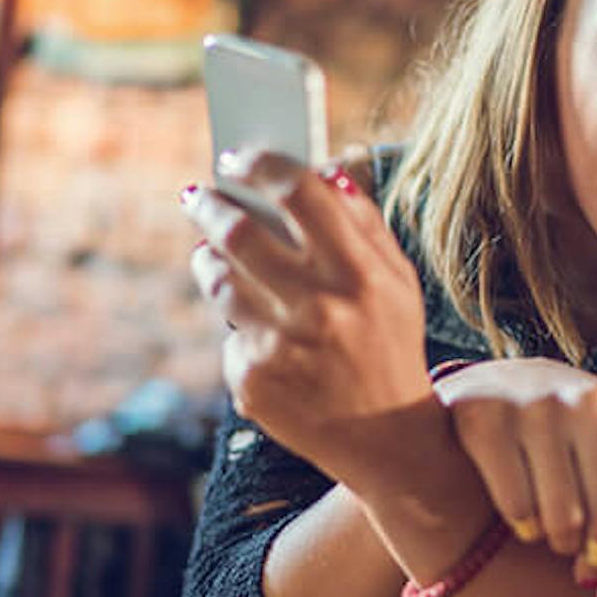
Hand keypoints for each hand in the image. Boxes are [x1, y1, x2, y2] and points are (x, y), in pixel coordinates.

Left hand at [186, 150, 431, 484]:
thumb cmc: (389, 345)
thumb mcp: (397, 282)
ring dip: (208, 258)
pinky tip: (258, 331)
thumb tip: (324, 167)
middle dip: (210, 204)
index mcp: (360, 273)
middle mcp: (319, 307)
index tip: (239, 157)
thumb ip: (363, 222)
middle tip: (198, 194)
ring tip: (211, 253)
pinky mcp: (252, 381)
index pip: (298, 192)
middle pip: (240, 231)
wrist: (385, 438)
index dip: (261, 164)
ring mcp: (280, 347)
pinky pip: (228, 332)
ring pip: (218, 280)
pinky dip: (238, 324)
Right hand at [434, 359, 596, 577]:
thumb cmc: (568, 435)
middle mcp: (589, 403)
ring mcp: (537, 407)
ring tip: (558, 526)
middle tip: (591, 549)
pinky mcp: (488, 421)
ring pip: (562, 521)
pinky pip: (519, 509)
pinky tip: (526, 510)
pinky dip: (524, 524)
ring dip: (560, 540)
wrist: (490, 387)